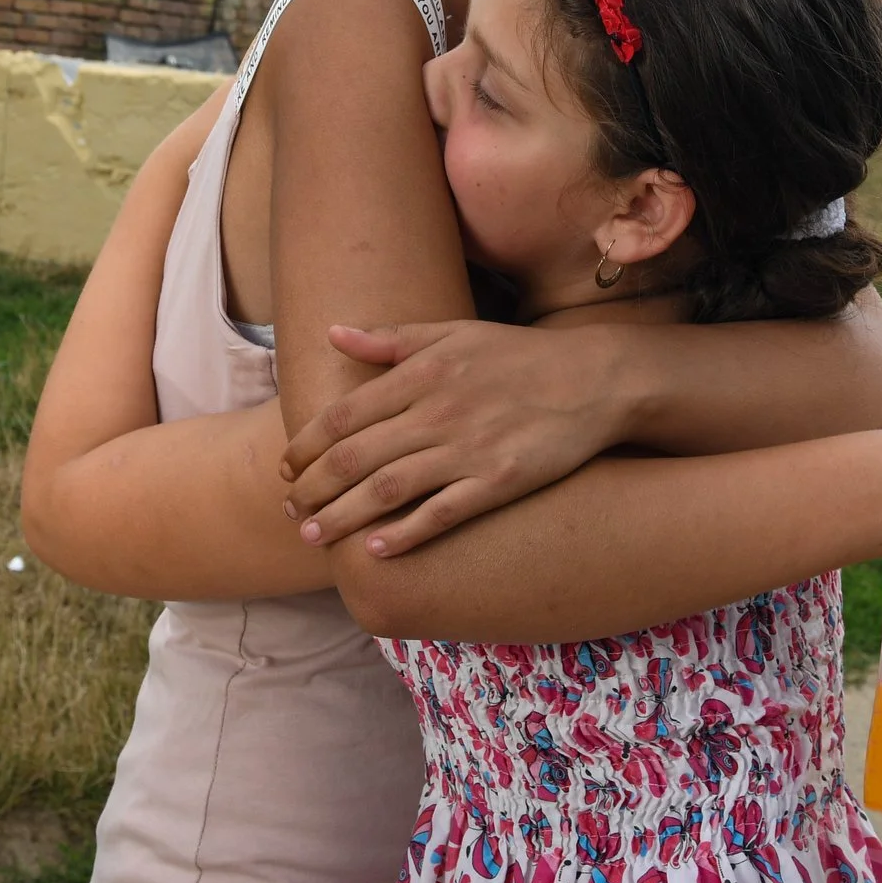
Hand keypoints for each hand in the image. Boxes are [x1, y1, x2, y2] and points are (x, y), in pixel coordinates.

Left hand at [279, 321, 632, 557]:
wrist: (594, 379)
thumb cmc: (517, 356)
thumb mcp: (453, 333)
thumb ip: (391, 339)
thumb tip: (333, 333)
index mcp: (422, 373)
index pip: (345, 415)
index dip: (306, 445)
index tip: (286, 468)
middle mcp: (438, 411)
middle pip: (356, 457)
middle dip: (314, 488)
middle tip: (291, 511)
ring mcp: (469, 449)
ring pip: (389, 488)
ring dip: (344, 515)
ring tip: (312, 536)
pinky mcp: (500, 481)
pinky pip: (443, 512)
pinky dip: (407, 532)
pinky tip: (377, 549)